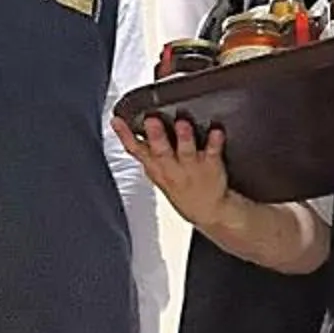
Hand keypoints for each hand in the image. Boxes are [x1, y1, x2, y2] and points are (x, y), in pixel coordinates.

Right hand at [114, 111, 233, 227]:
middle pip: (160, 152)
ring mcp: (192, 168)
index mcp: (156, 169)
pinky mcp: (212, 166)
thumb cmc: (183, 191)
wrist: (209, 211)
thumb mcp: (157, 176)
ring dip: (183, 138)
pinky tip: (215, 131)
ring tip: (181, 124)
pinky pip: (213, 153)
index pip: (136, 151)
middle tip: (150, 120)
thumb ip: (146, 156)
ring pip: (186, 152)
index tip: (117, 121)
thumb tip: (133, 132)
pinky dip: (215, 142)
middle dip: (155, 136)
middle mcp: (172, 168)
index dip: (125, 136)